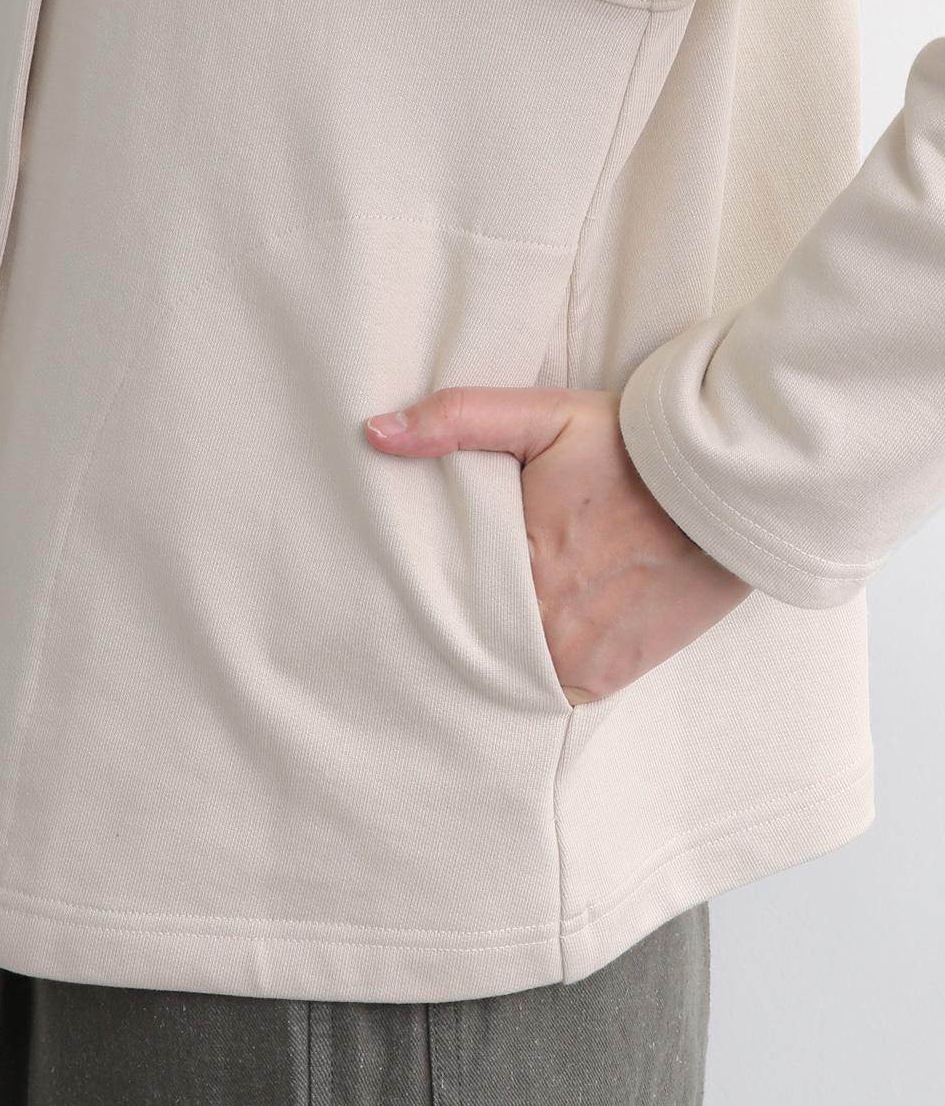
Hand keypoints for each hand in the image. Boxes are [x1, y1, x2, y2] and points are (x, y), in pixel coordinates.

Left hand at [364, 386, 752, 703]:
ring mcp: (572, 658)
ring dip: (485, 654)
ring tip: (468, 631)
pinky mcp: (605, 678)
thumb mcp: (542, 415)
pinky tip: (518, 650)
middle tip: (421, 613)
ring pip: (500, 670)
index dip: (415, 588)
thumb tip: (376, 433)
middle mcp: (539, 623)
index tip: (396, 582)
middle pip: (464, 638)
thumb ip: (457, 420)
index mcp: (513, 561)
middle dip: (446, 625)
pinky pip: (546, 691)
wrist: (729, 491)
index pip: (434, 592)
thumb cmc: (633, 449)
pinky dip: (529, 674)